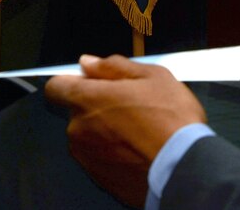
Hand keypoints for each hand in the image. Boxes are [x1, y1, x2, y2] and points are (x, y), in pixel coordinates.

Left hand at [45, 54, 206, 207]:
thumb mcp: (152, 77)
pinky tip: (138, 149)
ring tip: (139, 131)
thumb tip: (88, 63)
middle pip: (77, 112)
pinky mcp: (98, 178)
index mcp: (88, 99)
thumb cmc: (171, 118)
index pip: (55, 87)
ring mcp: (86, 157)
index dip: (72, 82)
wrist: (183, 166)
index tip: (93, 83)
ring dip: (105, 131)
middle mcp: (78, 129)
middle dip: (97, 107)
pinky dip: (113, 152)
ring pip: (88, 136)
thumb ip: (114, 66)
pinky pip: (99, 158)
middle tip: (131, 107)